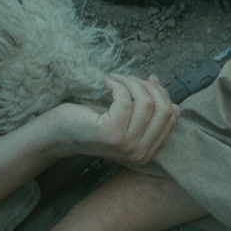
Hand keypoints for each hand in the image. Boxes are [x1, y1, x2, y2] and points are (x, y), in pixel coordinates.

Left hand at [49, 73, 179, 165]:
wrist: (59, 134)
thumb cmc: (90, 123)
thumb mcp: (124, 118)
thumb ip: (144, 110)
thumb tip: (159, 84)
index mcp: (147, 151)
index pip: (170, 117)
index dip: (163, 94)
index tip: (149, 80)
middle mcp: (141, 152)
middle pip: (163, 109)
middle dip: (149, 86)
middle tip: (129, 78)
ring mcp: (127, 145)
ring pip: (146, 103)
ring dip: (132, 83)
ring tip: (117, 78)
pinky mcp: (112, 134)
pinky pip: (126, 100)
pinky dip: (118, 85)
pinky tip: (107, 81)